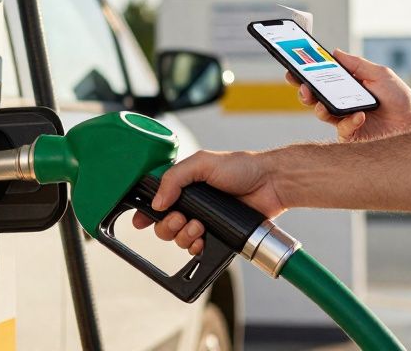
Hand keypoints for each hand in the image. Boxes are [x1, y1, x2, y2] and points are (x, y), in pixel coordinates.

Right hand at [130, 149, 284, 256]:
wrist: (270, 184)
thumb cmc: (242, 168)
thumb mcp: (202, 163)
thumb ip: (175, 178)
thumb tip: (157, 201)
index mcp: (184, 185)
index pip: (156, 201)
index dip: (145, 212)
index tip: (141, 221)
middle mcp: (191, 204)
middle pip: (163, 224)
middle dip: (167, 225)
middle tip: (181, 218)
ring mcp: (204, 221)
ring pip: (178, 239)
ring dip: (183, 236)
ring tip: (198, 226)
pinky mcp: (217, 235)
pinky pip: (197, 249)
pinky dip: (196, 247)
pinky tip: (203, 239)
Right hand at [289, 49, 410, 141]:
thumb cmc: (399, 98)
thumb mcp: (380, 74)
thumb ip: (357, 64)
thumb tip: (335, 52)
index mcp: (345, 86)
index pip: (320, 79)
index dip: (304, 74)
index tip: (293, 68)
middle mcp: (340, 102)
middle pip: (314, 97)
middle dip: (304, 91)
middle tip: (302, 86)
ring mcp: (344, 120)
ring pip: (321, 113)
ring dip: (319, 107)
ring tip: (323, 103)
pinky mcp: (351, 136)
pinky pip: (342, 129)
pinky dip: (350, 121)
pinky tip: (360, 115)